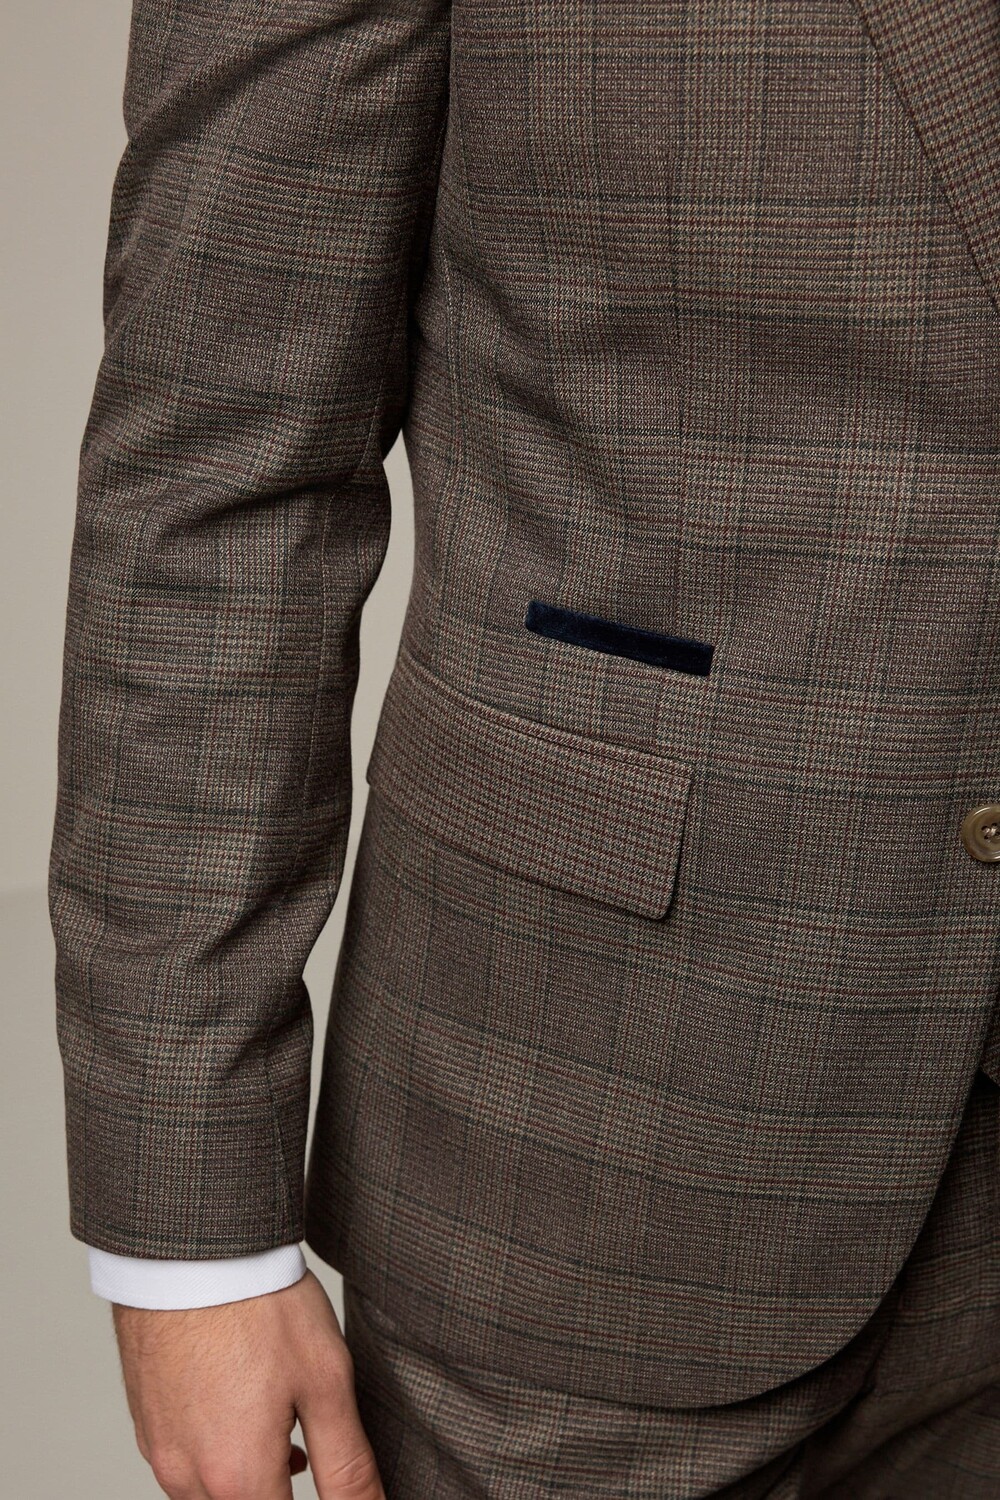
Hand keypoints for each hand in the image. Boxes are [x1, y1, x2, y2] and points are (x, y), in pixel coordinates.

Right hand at [112, 1268, 384, 1498]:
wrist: (192, 1251)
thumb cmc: (259, 1306)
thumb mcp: (326, 1383)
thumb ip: (348, 1467)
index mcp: (239, 1479)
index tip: (324, 1463)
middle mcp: (189, 1478)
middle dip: (281, 1488)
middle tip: (310, 1444)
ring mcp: (161, 1451)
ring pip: (213, 1493)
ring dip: (250, 1474)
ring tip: (286, 1423)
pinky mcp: (146, 1423)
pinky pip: (187, 1463)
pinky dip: (220, 1451)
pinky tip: (246, 1407)